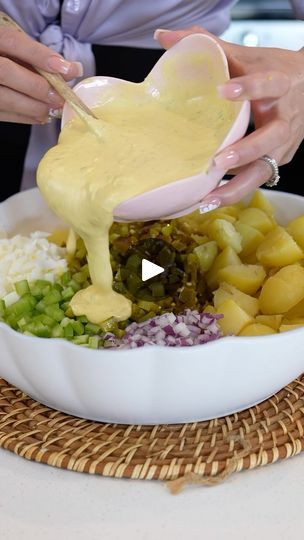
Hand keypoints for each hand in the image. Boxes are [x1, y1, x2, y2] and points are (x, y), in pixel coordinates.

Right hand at [0, 25, 82, 123]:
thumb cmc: (6, 57)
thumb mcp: (17, 49)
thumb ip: (38, 56)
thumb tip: (71, 70)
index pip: (13, 42)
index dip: (39, 55)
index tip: (65, 69)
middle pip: (5, 72)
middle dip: (37, 87)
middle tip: (59, 99)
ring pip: (3, 97)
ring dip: (32, 107)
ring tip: (52, 110)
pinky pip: (2, 113)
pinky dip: (24, 117)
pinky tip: (41, 117)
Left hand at [155, 27, 303, 206]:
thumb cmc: (272, 69)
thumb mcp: (247, 56)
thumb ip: (210, 46)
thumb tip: (164, 38)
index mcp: (280, 84)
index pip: (270, 83)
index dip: (250, 88)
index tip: (224, 90)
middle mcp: (285, 118)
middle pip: (272, 137)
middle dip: (246, 151)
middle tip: (219, 160)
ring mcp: (285, 144)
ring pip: (265, 168)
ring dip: (238, 186)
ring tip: (210, 199)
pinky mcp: (279, 160)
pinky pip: (258, 179)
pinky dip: (236, 191)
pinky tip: (212, 201)